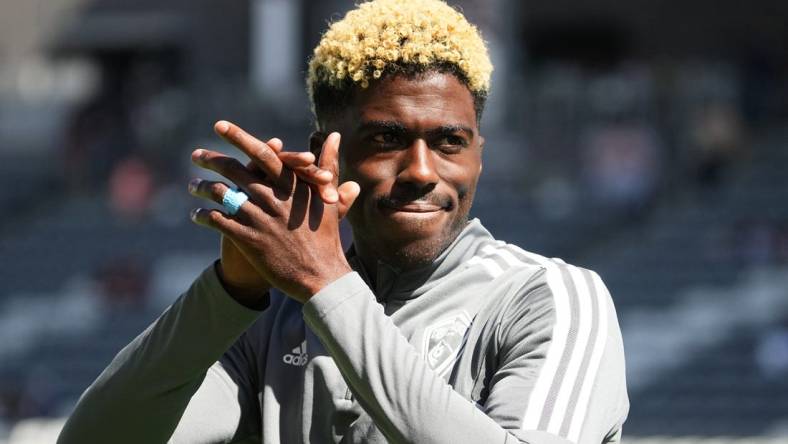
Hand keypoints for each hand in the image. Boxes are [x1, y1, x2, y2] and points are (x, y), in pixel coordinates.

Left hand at [211, 134, 337, 305]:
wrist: (321, 276)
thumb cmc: (326, 235)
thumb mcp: (328, 198)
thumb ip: (328, 164)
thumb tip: (334, 135)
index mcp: (291, 185)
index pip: (262, 153)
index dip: (239, 137)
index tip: (220, 125)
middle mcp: (273, 198)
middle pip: (234, 171)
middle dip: (211, 160)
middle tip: (195, 154)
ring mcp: (259, 219)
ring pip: (222, 194)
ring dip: (203, 188)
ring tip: (192, 186)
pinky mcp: (249, 240)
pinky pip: (218, 221)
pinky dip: (203, 215)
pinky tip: (196, 214)